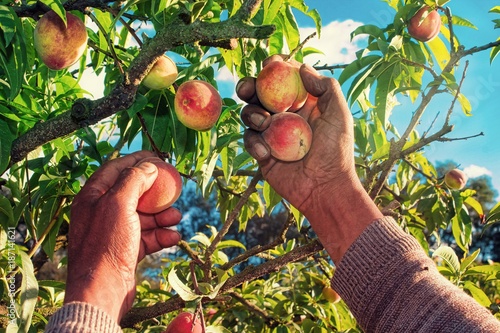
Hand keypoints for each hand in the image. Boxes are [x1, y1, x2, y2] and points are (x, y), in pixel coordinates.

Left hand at [64, 151, 181, 322]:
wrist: (103, 290)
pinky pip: (148, 236)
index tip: (158, 157)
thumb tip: (149, 165)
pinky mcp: (127, 249)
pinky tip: (173, 237)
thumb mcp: (118, 203)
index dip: (137, 160)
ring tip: (177, 217)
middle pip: (134, 192)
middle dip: (156, 192)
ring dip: (163, 215)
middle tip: (174, 187)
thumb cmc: (106, 244)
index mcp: (93, 196)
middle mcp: (102, 212)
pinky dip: (162, 235)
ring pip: (144, 216)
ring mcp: (115, 232)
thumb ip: (134, 179)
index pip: (116, 168)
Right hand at [238, 56, 382, 261]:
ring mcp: (272, 134)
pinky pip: (249, 140)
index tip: (270, 64)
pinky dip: (254, 143)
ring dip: (252, 114)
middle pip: (259, 94)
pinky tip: (266, 154)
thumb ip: (325, 87)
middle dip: (249, 86)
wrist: (325, 188)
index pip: (284, 79)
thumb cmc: (337, 151)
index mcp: (302, 103)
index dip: (275, 68)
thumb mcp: (339, 114)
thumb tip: (302, 68)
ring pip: (250, 114)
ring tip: (264, 123)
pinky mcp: (262, 153)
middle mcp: (284, 116)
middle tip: (247, 88)